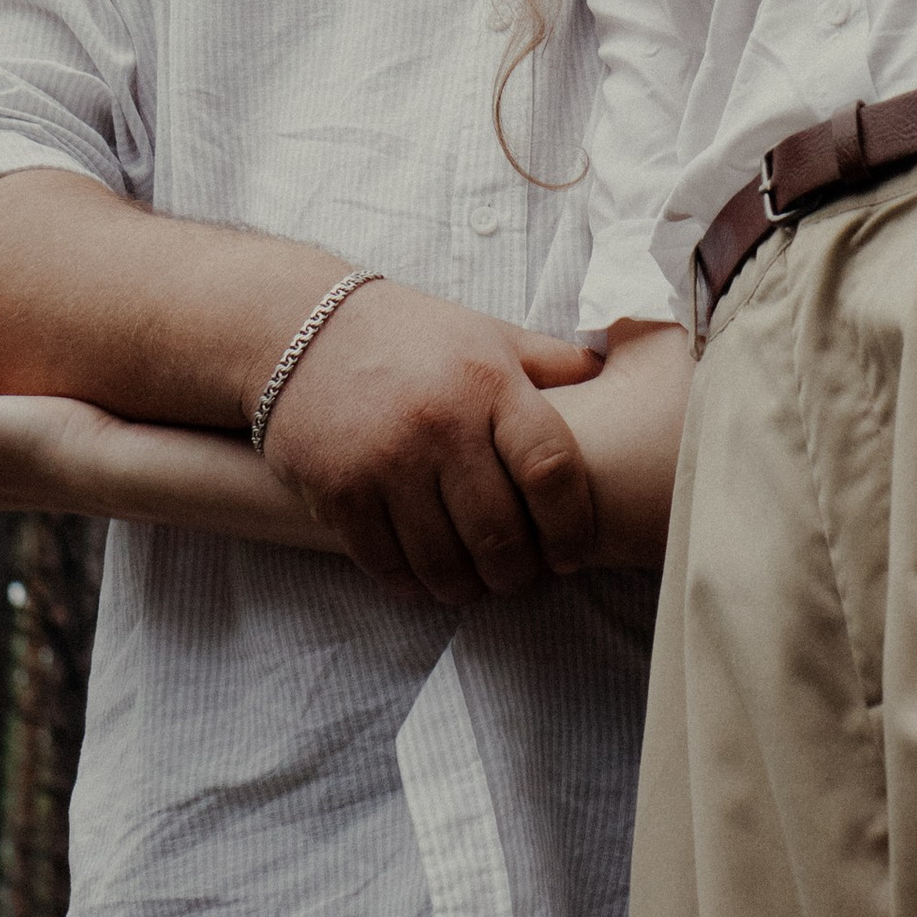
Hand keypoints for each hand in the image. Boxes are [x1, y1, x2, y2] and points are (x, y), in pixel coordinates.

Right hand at [253, 279, 604, 609]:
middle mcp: (438, 423)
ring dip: (469, 587)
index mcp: (488, 381)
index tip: (572, 550)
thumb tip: (615, 376)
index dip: (572, 525)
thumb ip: (550, 363)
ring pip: (445, 562)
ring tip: (477, 581)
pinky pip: (388, 565)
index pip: (550, 469)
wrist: (301, 328)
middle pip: (500, 533)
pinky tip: (427, 576)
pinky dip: (415, 583)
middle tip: (521, 575)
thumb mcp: (488, 334)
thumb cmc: (412, 336)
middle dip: (519, 571)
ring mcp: (384, 462)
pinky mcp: (338, 492)